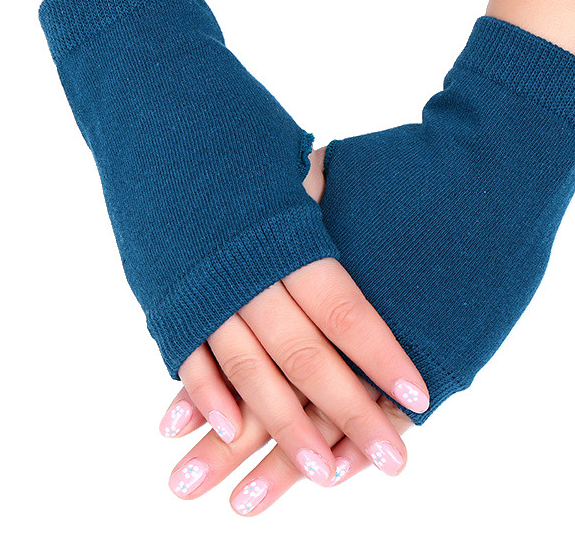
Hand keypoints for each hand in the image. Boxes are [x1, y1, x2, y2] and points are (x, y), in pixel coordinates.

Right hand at [160, 146, 419, 503]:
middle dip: (349, 410)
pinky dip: (208, 398)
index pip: (344, 308)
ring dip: (284, 425)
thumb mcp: (292, 160)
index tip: (421, 397)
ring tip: (323, 472)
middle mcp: (245, 267)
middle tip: (391, 460)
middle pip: (304, 354)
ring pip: (249, 369)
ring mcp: (201, 284)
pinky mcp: (164, 292)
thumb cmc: (236, 121)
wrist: (154, 103)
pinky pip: (189, 354)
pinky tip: (234, 432)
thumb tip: (369, 239)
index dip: (381, 354)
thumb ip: (324, 208)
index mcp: (286, 232)